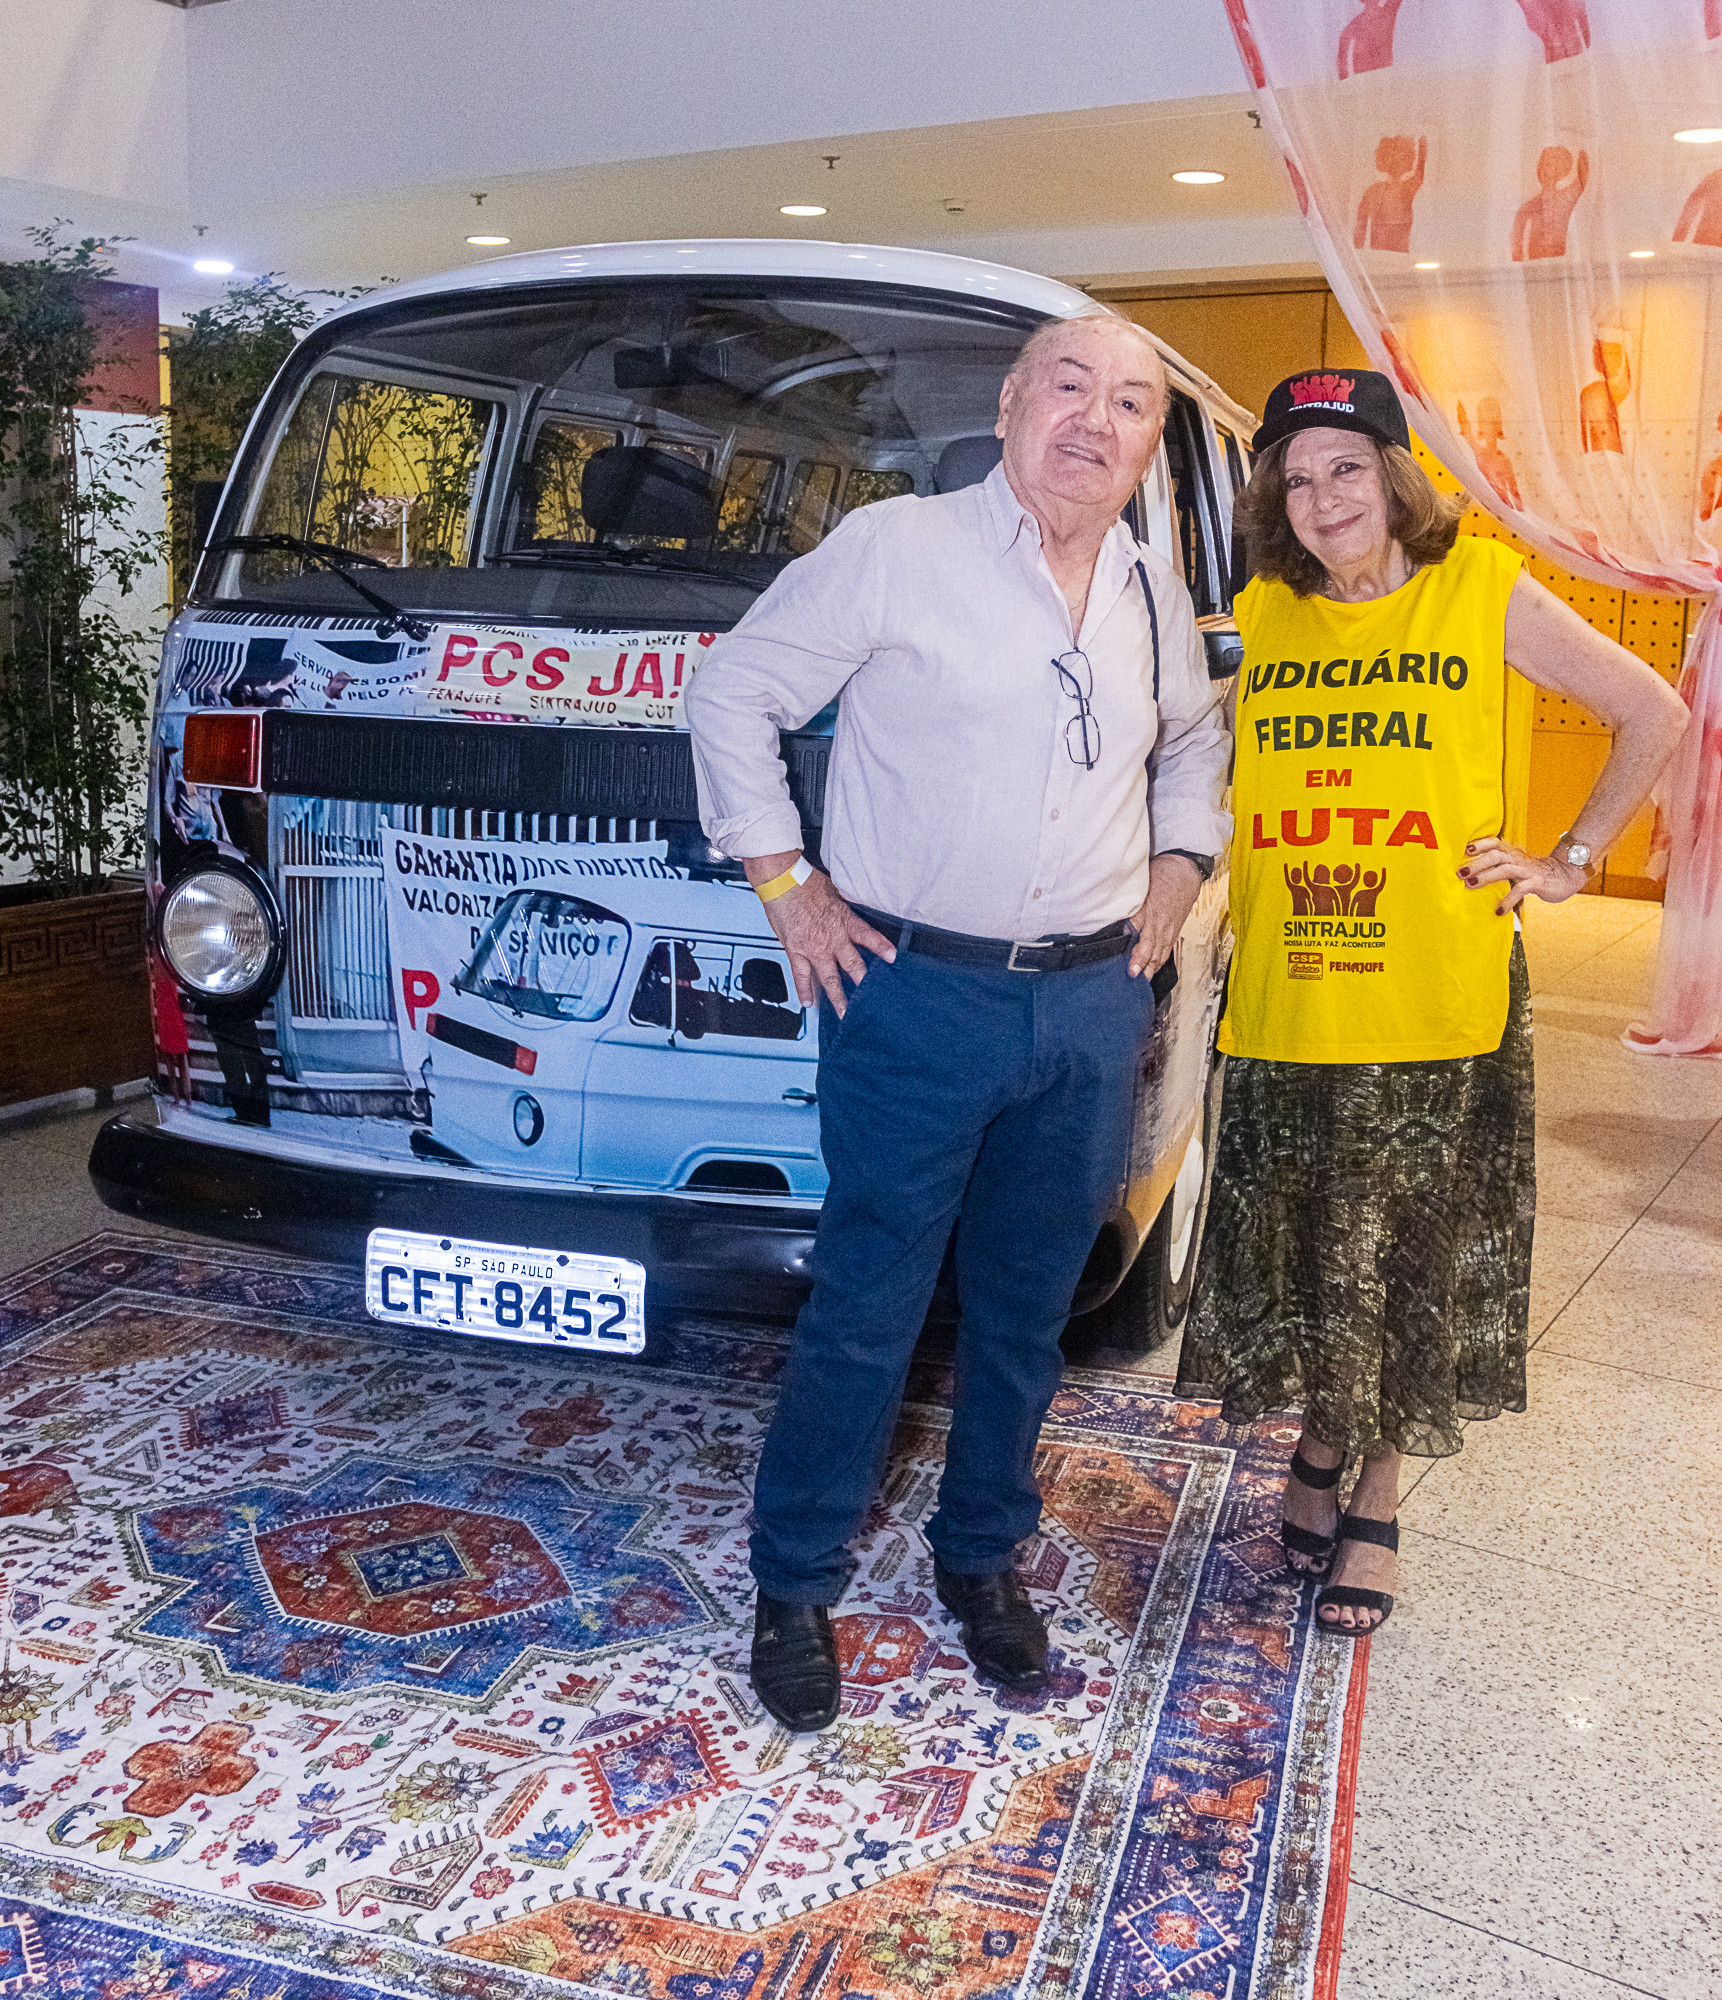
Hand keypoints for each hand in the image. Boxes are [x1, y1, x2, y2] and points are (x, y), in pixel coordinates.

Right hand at [745, 853, 895, 1013]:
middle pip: (854, 965)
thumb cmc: (804, 882)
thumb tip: (850, 906)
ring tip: (845, 1012)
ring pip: (830, 978)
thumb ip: (843, 906)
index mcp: (844, 921)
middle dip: (864, 983)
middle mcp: (832, 938)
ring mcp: (814, 948)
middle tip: (873, 999)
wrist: (782, 882)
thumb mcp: (834, 891)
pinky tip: (808, 1002)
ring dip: (839, 997)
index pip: (868, 936)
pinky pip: (802, 975)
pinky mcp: (796, 951)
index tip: (893, 958)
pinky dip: (805, 990)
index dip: (882, 947)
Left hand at [1128, 854, 1203, 978]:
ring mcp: (1169, 929)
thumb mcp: (1140, 889)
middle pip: (1151, 949)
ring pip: (1160, 952)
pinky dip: (1159, 961)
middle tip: (1133, 976)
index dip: (1134, 952)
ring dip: (1151, 967)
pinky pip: (1167, 950)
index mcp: (1151, 913)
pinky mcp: (1174, 931)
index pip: (1140, 937)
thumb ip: (1128, 906)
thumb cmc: (1161, 878)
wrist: (1184, 874)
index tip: (1128, 965)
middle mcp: (1161, 925)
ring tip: (1142, 979)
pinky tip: (1153, 969)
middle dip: (1142, 964)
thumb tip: (1116, 922)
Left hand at [1459, 835, 1587, 914]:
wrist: (1566, 875)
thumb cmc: (1533, 871)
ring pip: (1505, 869)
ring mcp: (1527, 870)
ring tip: (1471, 885)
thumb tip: (1468, 876)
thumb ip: (1497, 866)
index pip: (1494, 843)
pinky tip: (1498, 911)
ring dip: (1486, 876)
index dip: (1479, 845)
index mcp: (1512, 852)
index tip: (1463, 850)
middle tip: (1459, 873)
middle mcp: (1518, 858)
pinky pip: (1520, 890)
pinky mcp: (1537, 883)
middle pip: (1495, 855)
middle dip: (1476, 863)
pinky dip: (1508, 900)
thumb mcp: (1515, 865)